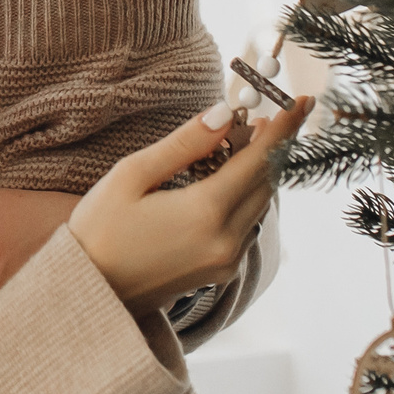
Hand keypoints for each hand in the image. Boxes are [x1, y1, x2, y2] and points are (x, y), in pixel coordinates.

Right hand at [69, 97, 311, 310]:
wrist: (88, 294)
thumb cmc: (98, 230)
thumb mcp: (132, 175)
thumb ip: (184, 144)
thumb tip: (225, 114)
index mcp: (206, 212)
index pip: (261, 160)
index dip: (286, 127)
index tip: (306, 100)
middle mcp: (227, 240)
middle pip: (267, 182)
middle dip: (272, 145)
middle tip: (266, 114)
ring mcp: (226, 260)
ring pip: (260, 204)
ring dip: (258, 170)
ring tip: (238, 141)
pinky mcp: (220, 271)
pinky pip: (247, 224)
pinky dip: (245, 195)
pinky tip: (224, 178)